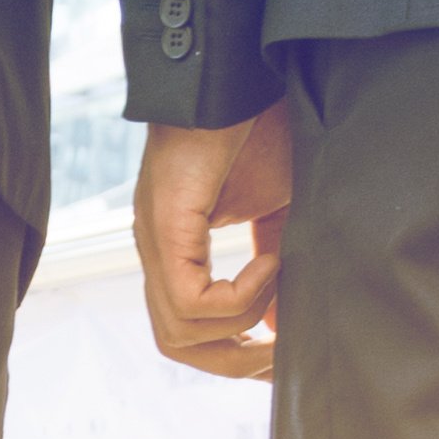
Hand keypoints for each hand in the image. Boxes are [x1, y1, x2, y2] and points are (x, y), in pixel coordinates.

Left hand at [134, 110, 296, 382]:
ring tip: (281, 287)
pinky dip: (236, 296)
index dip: (232, 357)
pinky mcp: (164, 226)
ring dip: (240, 325)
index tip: (278, 360)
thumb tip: (282, 327)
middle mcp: (157, 252)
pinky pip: (190, 299)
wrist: (240, 76)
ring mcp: (155, 241)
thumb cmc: (260, 128)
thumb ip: (278, 268)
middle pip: (176, 345)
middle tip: (280, 356)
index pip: (187, 332)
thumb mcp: (278, 208)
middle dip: (234, 361)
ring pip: (179, 332)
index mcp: (177, 250)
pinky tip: (269, 262)